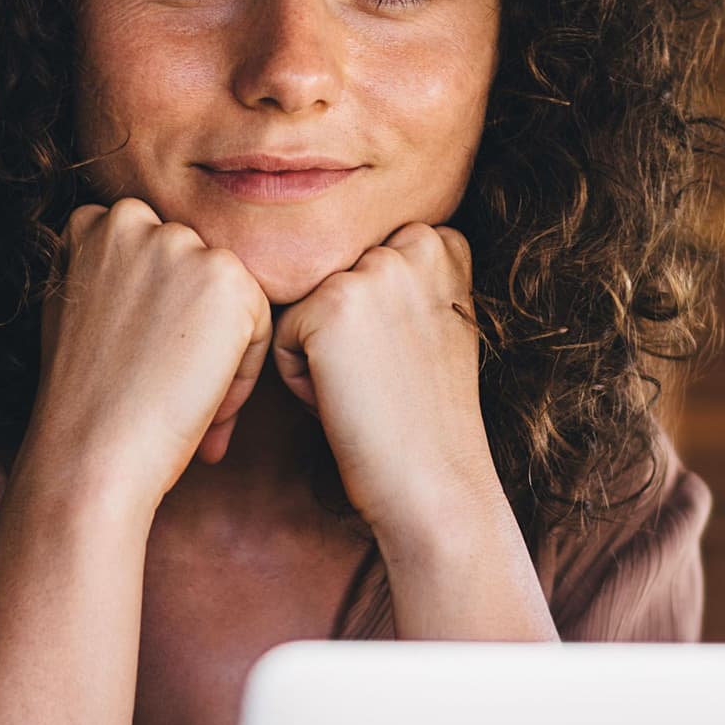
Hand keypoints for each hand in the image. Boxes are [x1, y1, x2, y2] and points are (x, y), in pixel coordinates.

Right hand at [22, 198, 272, 511]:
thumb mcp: (81, 314)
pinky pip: (260, 321)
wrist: (92, 450)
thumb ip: (114, 277)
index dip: (158, 318)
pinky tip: (206, 403)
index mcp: (91, 223)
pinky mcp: (225, 276)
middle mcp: (133, 218)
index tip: (142, 364)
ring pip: (229, 296)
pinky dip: (243, 370)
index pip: (156, 258)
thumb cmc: (86, 401)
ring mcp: (180, 243)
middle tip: (168, 388)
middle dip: (193, 329)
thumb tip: (166, 284)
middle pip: (195, 272)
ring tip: (186, 399)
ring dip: (220, 348)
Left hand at [271, 222, 500, 539]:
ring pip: (304, 307)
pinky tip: (345, 402)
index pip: (366, 260)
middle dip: (344, 331)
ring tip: (367, 390)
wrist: (435, 482)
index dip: (375, 319)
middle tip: (387, 380)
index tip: (410, 360)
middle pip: (331, 281)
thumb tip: (345, 262)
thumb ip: (408, 277)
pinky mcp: (330, 306)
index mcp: (444, 242)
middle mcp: (414, 242)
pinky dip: (299, 381)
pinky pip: (280, 338)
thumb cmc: (429, 419)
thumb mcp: (441, 325)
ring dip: (320, 354)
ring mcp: (373, 271)